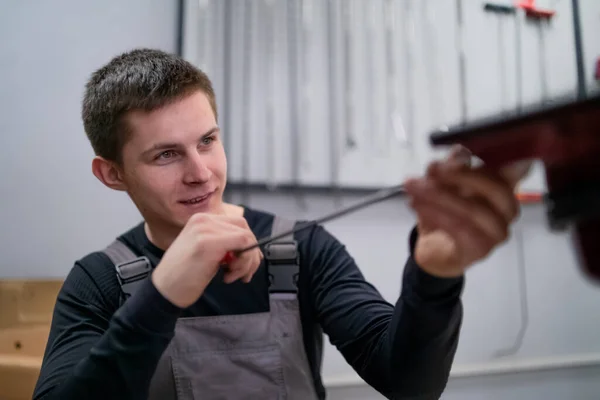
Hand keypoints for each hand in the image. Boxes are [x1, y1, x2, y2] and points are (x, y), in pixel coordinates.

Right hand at [151, 213, 262, 307]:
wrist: (163, 291)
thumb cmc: (182, 276)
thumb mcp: (204, 251)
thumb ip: (223, 243)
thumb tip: (250, 246)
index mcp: (201, 220)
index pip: (237, 224)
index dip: (248, 243)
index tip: (246, 261)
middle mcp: (203, 220)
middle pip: (244, 228)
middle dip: (251, 252)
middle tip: (243, 272)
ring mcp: (205, 230)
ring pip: (247, 237)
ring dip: (247, 261)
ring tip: (233, 276)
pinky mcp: (209, 243)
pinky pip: (244, 245)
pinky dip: (244, 263)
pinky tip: (228, 276)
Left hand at [404, 146, 522, 277]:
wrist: (436, 248)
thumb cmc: (446, 210)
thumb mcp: (443, 181)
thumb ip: (452, 165)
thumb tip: (457, 152)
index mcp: (505, 185)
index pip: (515, 167)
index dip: (497, 157)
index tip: (465, 152)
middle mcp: (508, 208)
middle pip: (496, 188)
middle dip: (461, 175)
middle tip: (432, 167)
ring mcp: (498, 232)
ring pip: (473, 210)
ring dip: (439, 195)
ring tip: (413, 187)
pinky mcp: (481, 249)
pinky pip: (459, 229)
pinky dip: (435, 214)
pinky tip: (416, 204)